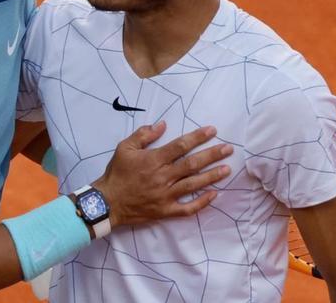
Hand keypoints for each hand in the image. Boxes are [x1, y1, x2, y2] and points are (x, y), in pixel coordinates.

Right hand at [92, 121, 232, 226]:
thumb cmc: (116, 173)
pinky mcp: (165, 210)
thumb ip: (143, 135)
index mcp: (154, 160)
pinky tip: (214, 195)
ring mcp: (165, 195)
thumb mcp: (124, 148)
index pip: (180, 146)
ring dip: (212, 176)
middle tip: (228, 149)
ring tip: (227, 169)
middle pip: (192, 164)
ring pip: (193, 184)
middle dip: (212, 155)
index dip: (198, 137)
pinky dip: (201, 203)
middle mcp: (163, 176)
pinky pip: (187, 208)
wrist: (107, 202)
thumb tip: (162, 124)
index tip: (212, 131)